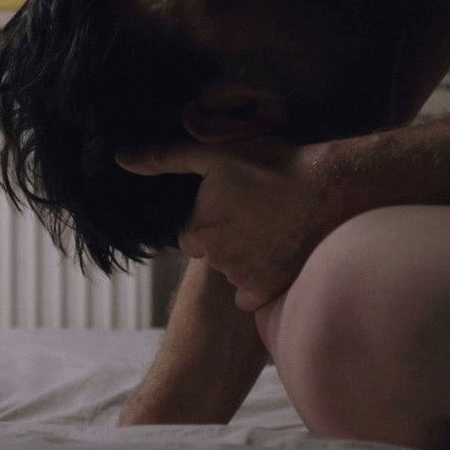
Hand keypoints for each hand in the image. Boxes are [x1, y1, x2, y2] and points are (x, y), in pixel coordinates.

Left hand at [116, 137, 346, 311]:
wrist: (328, 188)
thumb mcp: (213, 155)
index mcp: (198, 230)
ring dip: (246, 258)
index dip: (207, 219)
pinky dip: (263, 281)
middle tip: (254, 214)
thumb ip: (165, 159)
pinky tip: (280, 256)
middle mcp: (216, 260)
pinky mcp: (270, 290)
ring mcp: (244, 278)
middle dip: (226, 240)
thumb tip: (121, 159)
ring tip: (273, 230)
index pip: (189, 234)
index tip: (231, 204)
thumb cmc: (270, 166)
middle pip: (213, 254)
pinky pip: (254, 295)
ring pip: (235, 272)